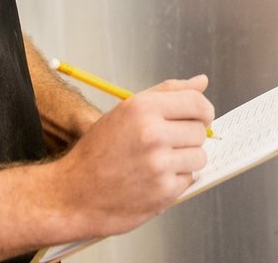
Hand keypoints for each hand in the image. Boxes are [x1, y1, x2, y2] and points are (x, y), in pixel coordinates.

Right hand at [49, 75, 213, 237]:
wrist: (73, 194)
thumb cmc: (98, 152)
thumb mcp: (126, 111)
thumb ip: (167, 93)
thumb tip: (202, 81)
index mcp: (142, 108)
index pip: (196, 102)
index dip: (204, 111)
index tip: (201, 118)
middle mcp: (152, 133)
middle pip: (200, 131)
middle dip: (189, 137)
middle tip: (167, 144)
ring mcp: (159, 165)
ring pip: (199, 157)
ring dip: (185, 161)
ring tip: (160, 162)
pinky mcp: (163, 192)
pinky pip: (189, 180)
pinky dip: (176, 181)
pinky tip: (154, 179)